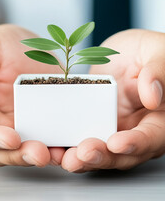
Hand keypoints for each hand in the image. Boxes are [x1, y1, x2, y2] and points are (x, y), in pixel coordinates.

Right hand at [0, 24, 64, 166]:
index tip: (10, 138)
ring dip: (41, 157)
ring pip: (25, 153)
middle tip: (39, 153)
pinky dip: (59, 148)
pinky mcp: (41, 127)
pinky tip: (71, 147)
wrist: (22, 47)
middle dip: (19, 156)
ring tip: (58, 155)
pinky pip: (49, 143)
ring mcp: (19, 129)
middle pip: (1, 152)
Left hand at [61, 29, 164, 171]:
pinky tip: (55, 148)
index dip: (135, 143)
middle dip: (102, 157)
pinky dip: (67, 146)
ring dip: (82, 159)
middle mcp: (137, 129)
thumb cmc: (147, 51)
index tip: (116, 143)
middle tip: (83, 153)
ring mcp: (112, 129)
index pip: (151, 137)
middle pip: (123, 154)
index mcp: (159, 118)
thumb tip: (153, 96)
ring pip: (100, 152)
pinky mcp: (91, 125)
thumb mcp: (158, 52)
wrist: (124, 52)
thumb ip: (158, 71)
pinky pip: (79, 139)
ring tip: (67, 158)